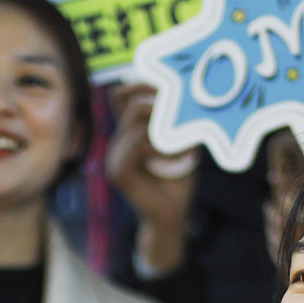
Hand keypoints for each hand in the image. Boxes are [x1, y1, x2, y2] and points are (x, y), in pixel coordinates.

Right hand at [103, 84, 192, 275]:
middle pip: (131, 104)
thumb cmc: (177, 181)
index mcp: (128, 134)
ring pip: (135, 122)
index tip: (167, 86)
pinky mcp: (119, 173)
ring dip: (165, 127)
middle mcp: (117, 143)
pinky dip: (161, 147)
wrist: (170, 218)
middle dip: (159, 103)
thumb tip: (189, 95)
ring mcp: (114, 158)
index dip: (139, 84)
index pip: (121, 97)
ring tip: (186, 143)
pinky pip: (138, 145)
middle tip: (184, 113)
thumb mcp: (179, 144)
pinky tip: (177, 158)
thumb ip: (176, 123)